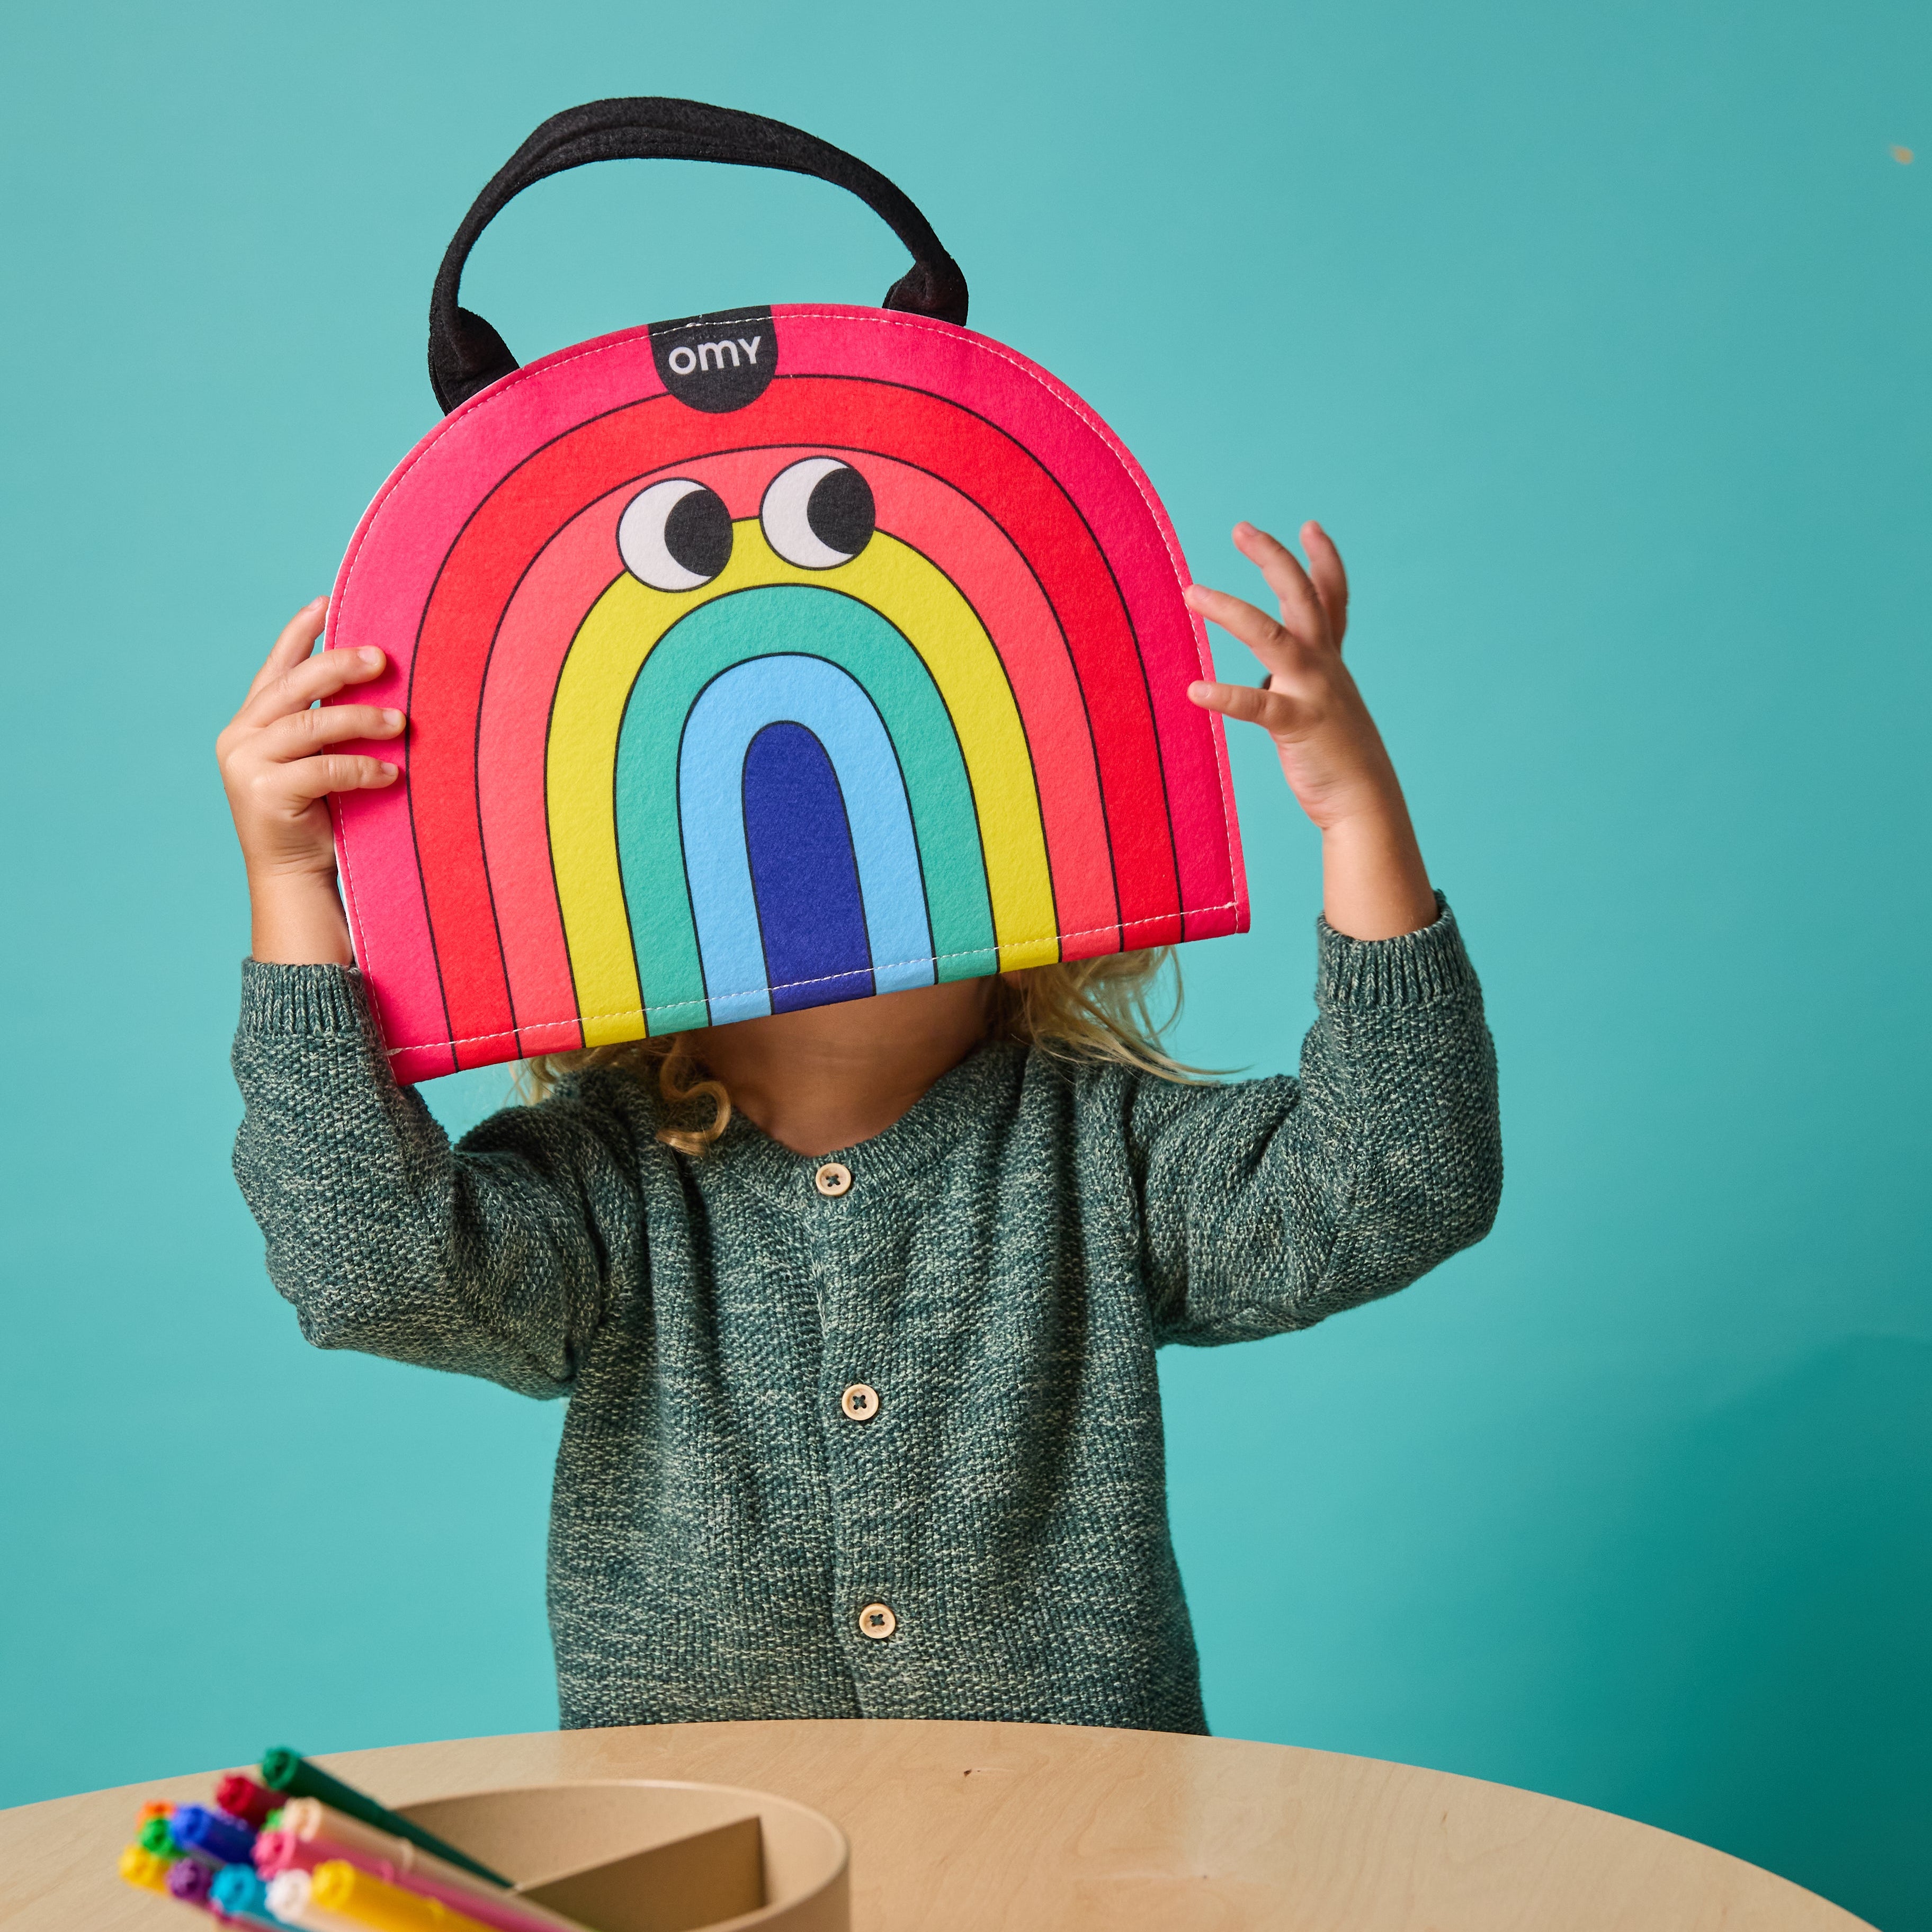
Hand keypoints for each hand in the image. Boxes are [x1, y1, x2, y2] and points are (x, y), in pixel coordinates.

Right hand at [216, 598, 404, 962]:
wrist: (294, 880)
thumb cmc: (317, 817)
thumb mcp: (316, 761)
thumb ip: (324, 723)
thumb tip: (372, 679)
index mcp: (250, 723)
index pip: (276, 668)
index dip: (300, 633)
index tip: (327, 602)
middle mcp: (240, 737)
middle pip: (294, 686)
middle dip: (340, 666)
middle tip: (384, 659)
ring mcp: (246, 765)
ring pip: (311, 725)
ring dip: (361, 720)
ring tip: (401, 722)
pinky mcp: (263, 795)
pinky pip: (323, 769)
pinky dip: (362, 768)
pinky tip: (391, 773)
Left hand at [1186, 522, 1435, 940]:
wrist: (1365, 803)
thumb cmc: (1338, 757)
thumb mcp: (1324, 708)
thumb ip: (1297, 683)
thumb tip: (1269, 677)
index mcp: (1330, 660)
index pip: (1331, 599)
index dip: (1324, 560)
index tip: (1308, 525)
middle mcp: (1325, 666)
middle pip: (1301, 597)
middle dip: (1272, 559)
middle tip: (1241, 528)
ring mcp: (1313, 691)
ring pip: (1272, 636)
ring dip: (1230, 610)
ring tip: (1192, 592)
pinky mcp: (1298, 724)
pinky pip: (1257, 705)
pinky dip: (1225, 695)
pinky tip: (1194, 690)